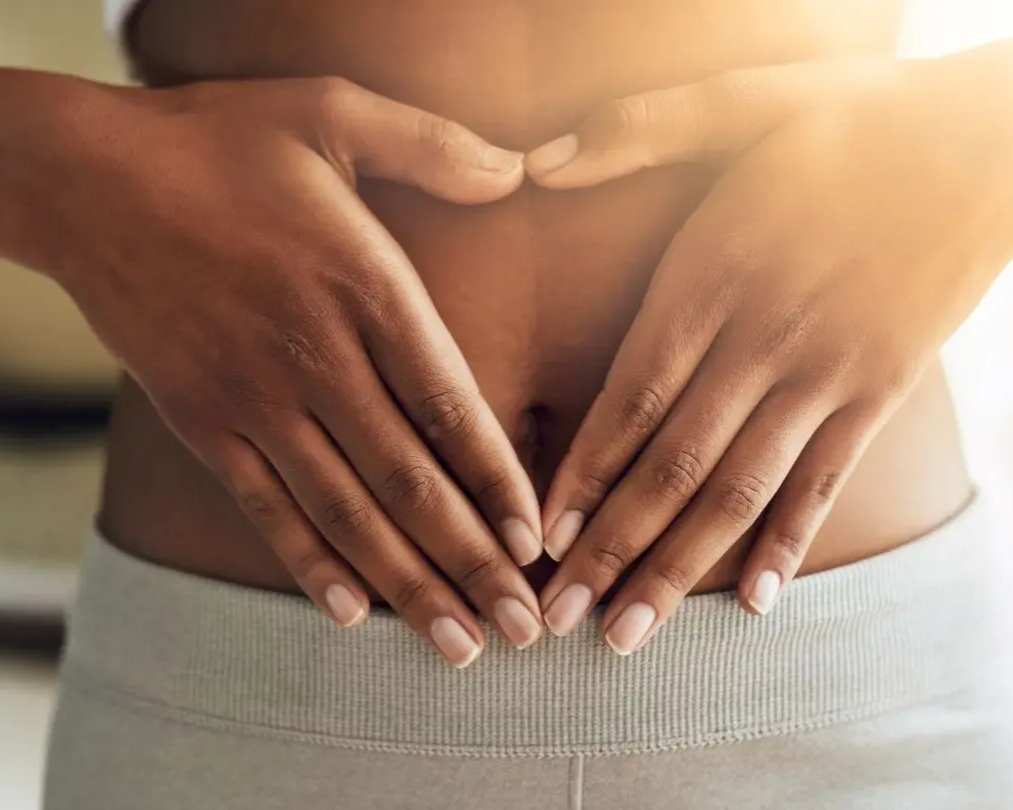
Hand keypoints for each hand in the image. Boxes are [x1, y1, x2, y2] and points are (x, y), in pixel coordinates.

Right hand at [28, 75, 544, 665]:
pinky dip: (310, 564)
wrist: (86, 176)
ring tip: (458, 646)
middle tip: (522, 630)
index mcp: (363, 286)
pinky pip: (265, 509)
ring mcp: (255, 399)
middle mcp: (315, 357)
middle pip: (410, 482)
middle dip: (472, 563)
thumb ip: (433, 145)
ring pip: (346, 513)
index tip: (538, 542)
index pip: (450, 406)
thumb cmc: (217, 142)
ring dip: (407, 586)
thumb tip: (519, 166)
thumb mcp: (331, 114)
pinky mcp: (204, 422)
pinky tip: (350, 615)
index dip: (499, 481)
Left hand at [525, 56, 1012, 651]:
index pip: (630, 397)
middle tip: (559, 619)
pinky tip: (753, 604)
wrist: (991, 140)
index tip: (539, 539)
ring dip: (679, 569)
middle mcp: (764, 339)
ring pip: (738, 491)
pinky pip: (825, 483)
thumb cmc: (854, 121)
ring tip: (629, 636)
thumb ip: (638, 128)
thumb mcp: (743, 101)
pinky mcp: (881, 391)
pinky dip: (787, 543)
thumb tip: (541, 162)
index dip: (580, 473)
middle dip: (609, 548)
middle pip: (671, 465)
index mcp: (714, 274)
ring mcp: (828, 374)